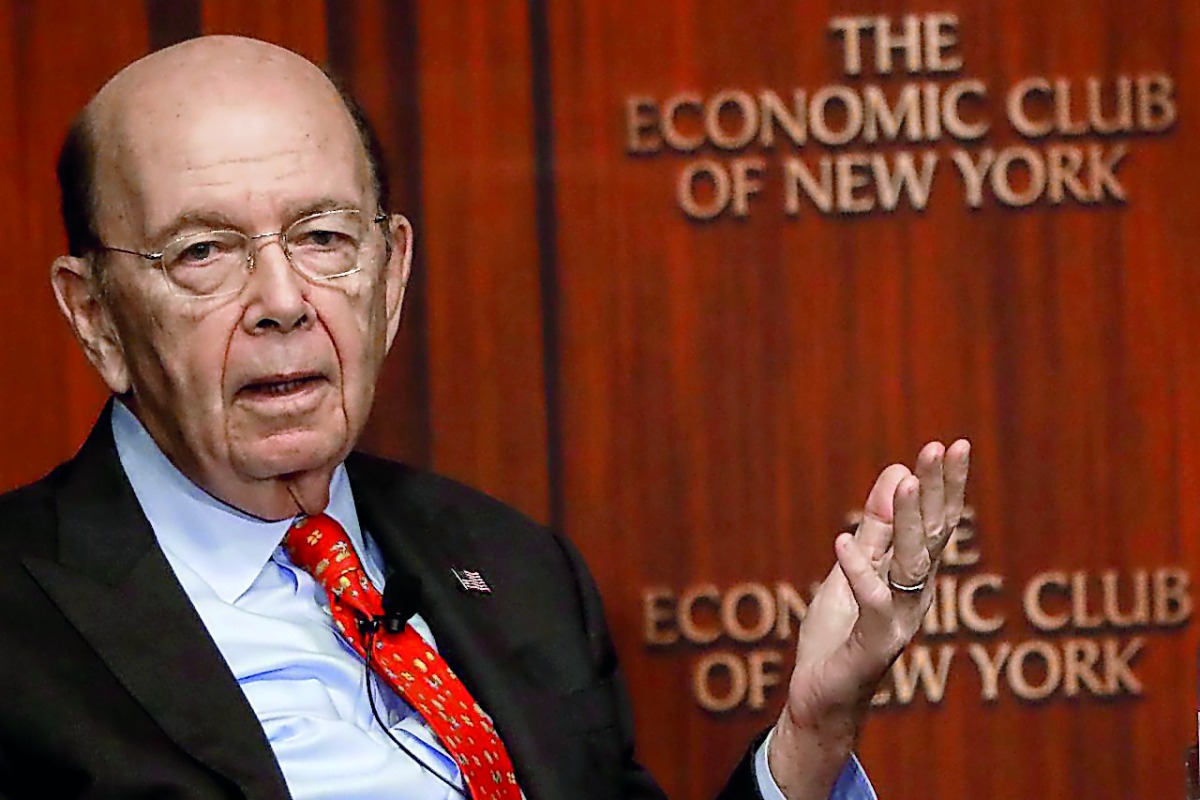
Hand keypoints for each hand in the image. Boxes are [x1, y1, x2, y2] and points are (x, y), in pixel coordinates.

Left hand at [766, 439, 969, 798]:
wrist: (820, 698)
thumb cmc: (839, 635)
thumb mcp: (852, 568)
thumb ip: (875, 528)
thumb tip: (896, 471)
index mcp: (912, 576)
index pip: (935, 523)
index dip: (944, 485)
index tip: (951, 444)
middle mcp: (915, 596)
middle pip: (932, 536)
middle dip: (937, 491)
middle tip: (941, 447)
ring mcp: (898, 621)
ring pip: (909, 564)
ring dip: (907, 521)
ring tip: (905, 480)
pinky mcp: (874, 645)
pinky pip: (871, 604)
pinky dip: (858, 571)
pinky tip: (842, 541)